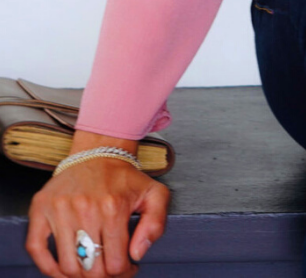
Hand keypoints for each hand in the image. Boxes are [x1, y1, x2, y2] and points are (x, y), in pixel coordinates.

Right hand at [25, 138, 169, 277]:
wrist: (100, 152)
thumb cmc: (125, 178)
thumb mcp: (154, 194)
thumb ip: (156, 224)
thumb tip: (137, 254)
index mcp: (114, 208)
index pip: (115, 264)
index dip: (124, 273)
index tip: (127, 268)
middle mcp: (85, 209)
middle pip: (90, 269)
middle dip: (103, 277)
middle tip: (109, 271)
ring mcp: (60, 210)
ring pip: (66, 265)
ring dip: (79, 275)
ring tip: (91, 269)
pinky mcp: (41, 209)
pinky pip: (36, 250)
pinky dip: (48, 268)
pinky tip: (63, 269)